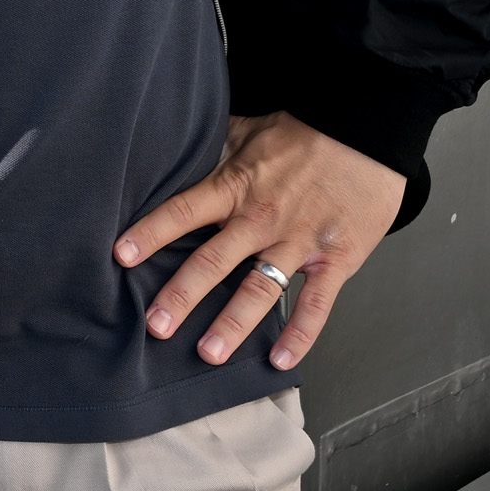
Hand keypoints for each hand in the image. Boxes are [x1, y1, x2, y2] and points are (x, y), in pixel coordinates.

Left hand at [118, 112, 405, 369]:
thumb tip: (175, 151)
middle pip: (213, 262)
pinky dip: (300, 334)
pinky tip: (280, 360)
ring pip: (259, 289)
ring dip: (233, 324)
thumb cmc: (304, 131)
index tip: (121, 256)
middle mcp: (262, 218)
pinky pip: (317, 303)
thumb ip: (214, 150)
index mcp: (235, 187)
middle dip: (182, 296)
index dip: (151, 233)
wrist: (368, 130)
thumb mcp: (250, 131)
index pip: (183, 211)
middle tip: (156, 327)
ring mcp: (299, 241)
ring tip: (208, 353)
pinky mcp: (336, 258)